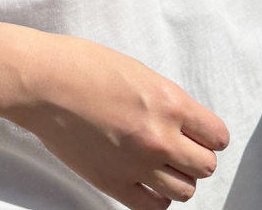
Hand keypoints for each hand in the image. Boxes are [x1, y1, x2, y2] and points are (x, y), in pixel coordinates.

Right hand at [0, 23, 229, 207]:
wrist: (44, 83)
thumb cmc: (86, 65)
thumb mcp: (139, 72)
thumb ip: (166, 100)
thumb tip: (182, 121)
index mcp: (169, 102)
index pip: (217, 135)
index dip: (210, 135)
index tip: (201, 133)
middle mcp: (160, 137)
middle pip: (205, 166)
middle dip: (196, 157)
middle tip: (179, 147)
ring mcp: (137, 164)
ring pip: (184, 191)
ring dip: (177, 178)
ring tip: (161, 164)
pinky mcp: (113, 184)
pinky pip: (153, 206)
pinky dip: (156, 197)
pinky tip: (145, 180)